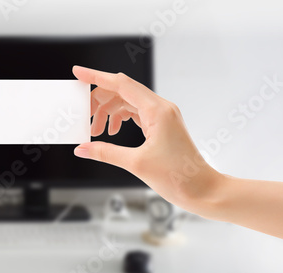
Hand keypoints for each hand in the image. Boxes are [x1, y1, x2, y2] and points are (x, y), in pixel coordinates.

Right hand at [72, 66, 222, 217]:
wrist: (203, 190)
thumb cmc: (179, 177)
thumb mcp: (136, 164)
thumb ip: (105, 153)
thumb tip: (82, 148)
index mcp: (157, 110)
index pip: (121, 84)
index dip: (96, 77)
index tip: (78, 73)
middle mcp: (161, 108)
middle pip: (122, 92)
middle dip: (99, 101)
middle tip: (84, 116)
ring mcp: (162, 116)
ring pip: (127, 102)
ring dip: (108, 112)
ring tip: (96, 131)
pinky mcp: (161, 125)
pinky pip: (135, 113)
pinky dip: (119, 119)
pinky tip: (111, 132)